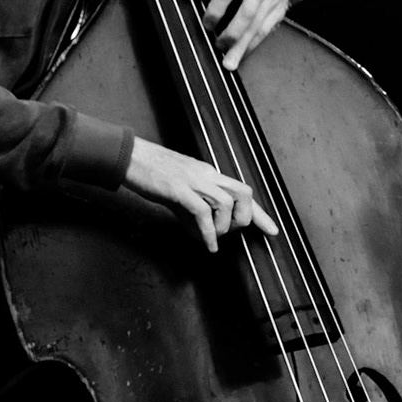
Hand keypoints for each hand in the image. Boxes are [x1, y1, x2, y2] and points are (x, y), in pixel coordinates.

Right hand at [123, 137, 279, 251]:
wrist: (128, 157)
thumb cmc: (151, 174)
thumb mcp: (178, 194)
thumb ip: (193, 214)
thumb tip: (204, 236)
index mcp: (209, 175)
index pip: (242, 192)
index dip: (260, 213)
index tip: (273, 230)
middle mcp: (207, 175)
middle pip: (243, 193)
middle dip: (245, 218)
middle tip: (230, 233)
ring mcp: (193, 180)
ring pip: (226, 203)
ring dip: (223, 226)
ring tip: (213, 238)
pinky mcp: (177, 188)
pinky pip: (201, 211)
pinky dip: (208, 231)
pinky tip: (207, 244)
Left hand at [183, 0, 290, 70]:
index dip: (216, 10)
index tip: (207, 24)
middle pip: (246, 13)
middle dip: (233, 33)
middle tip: (219, 46)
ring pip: (258, 25)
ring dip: (244, 45)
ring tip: (230, 63)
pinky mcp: (279, 10)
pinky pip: (268, 30)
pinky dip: (255, 44)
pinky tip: (243, 54)